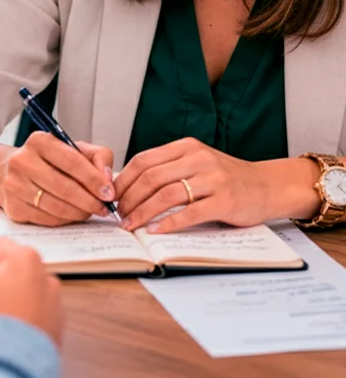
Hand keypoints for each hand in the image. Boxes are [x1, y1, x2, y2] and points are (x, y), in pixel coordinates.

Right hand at [0, 131, 114, 225]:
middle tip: (103, 208)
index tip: (109, 193)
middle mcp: (22, 161)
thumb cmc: (52, 160)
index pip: (71, 161)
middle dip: (89, 201)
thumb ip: (98, 157)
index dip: (93, 179)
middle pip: (63, 187)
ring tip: (90, 211)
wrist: (16, 171)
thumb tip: (107, 179)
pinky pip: (45, 219)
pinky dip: (64, 220)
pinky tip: (72, 215)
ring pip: (55, 206)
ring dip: (78, 213)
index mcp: (39, 141)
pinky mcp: (13, 207)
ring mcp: (14, 185)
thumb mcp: (76, 149)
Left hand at [114, 137, 320, 233]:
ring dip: (143, 212)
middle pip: (152, 177)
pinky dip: (169, 223)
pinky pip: (190, 213)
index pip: (144, 160)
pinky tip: (156, 231)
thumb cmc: (226, 178)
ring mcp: (213, 179)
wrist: (267, 185)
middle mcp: (198, 159)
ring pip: (167, 194)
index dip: (124, 179)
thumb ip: (169, 169)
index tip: (112, 196)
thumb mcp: (196, 163)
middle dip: (129, 198)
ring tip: (131, 225)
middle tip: (118, 215)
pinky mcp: (225, 200)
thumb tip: (129, 186)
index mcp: (186, 147)